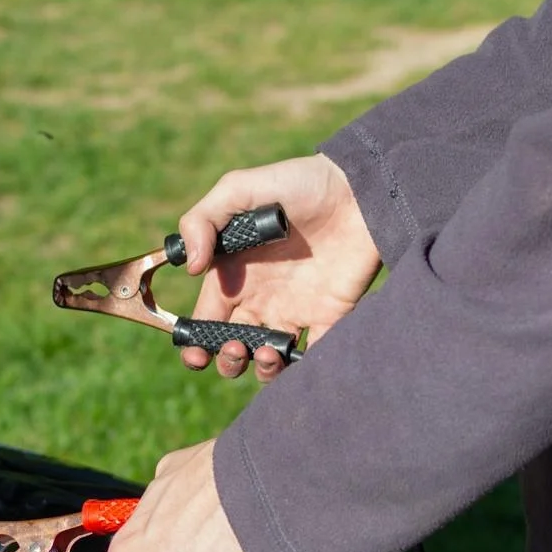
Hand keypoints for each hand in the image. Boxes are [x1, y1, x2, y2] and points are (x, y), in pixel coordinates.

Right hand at [176, 154, 381, 381]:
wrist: (359, 188)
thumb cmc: (297, 183)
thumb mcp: (239, 189)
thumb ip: (202, 220)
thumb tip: (191, 268)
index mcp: (233, 274)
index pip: (205, 319)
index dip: (195, 343)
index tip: (196, 353)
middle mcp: (260, 298)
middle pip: (231, 347)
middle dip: (226, 361)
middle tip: (236, 348)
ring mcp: (295, 309)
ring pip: (267, 358)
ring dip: (259, 369)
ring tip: (267, 351)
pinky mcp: (329, 316)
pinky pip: (313, 355)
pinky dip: (302, 369)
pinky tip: (296, 357)